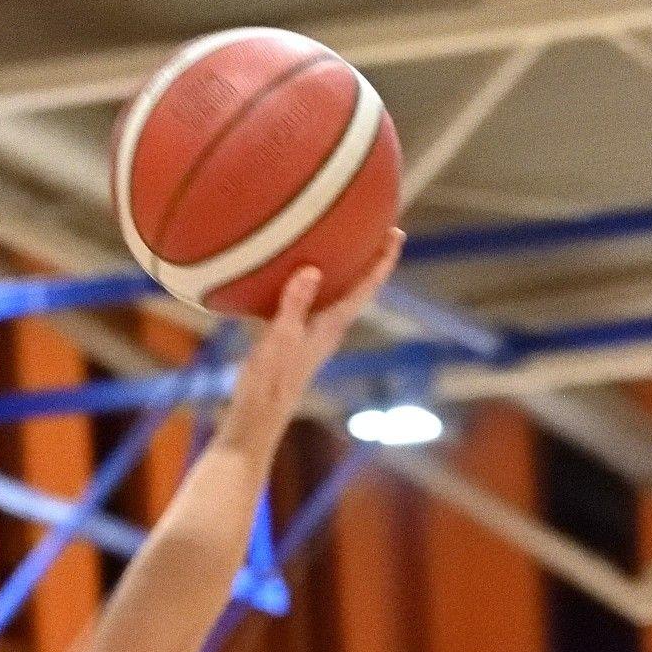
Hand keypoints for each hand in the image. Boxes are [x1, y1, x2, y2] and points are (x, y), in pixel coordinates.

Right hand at [219, 240, 404, 460]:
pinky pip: (308, 303)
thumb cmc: (267, 387)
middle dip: (368, 258)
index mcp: (331, 327)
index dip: (383, 260)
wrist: (255, 423)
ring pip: (334, 295)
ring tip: (338, 242)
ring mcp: (312, 336)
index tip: (396, 232)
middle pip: (357, 287)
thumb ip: (294, 306)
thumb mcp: (278, 342)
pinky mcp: (294, 341)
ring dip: (341, 270)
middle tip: (377, 228)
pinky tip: (289, 274)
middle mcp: (328, 329)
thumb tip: (312, 271)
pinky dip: (307, 284)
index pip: (366, 289)